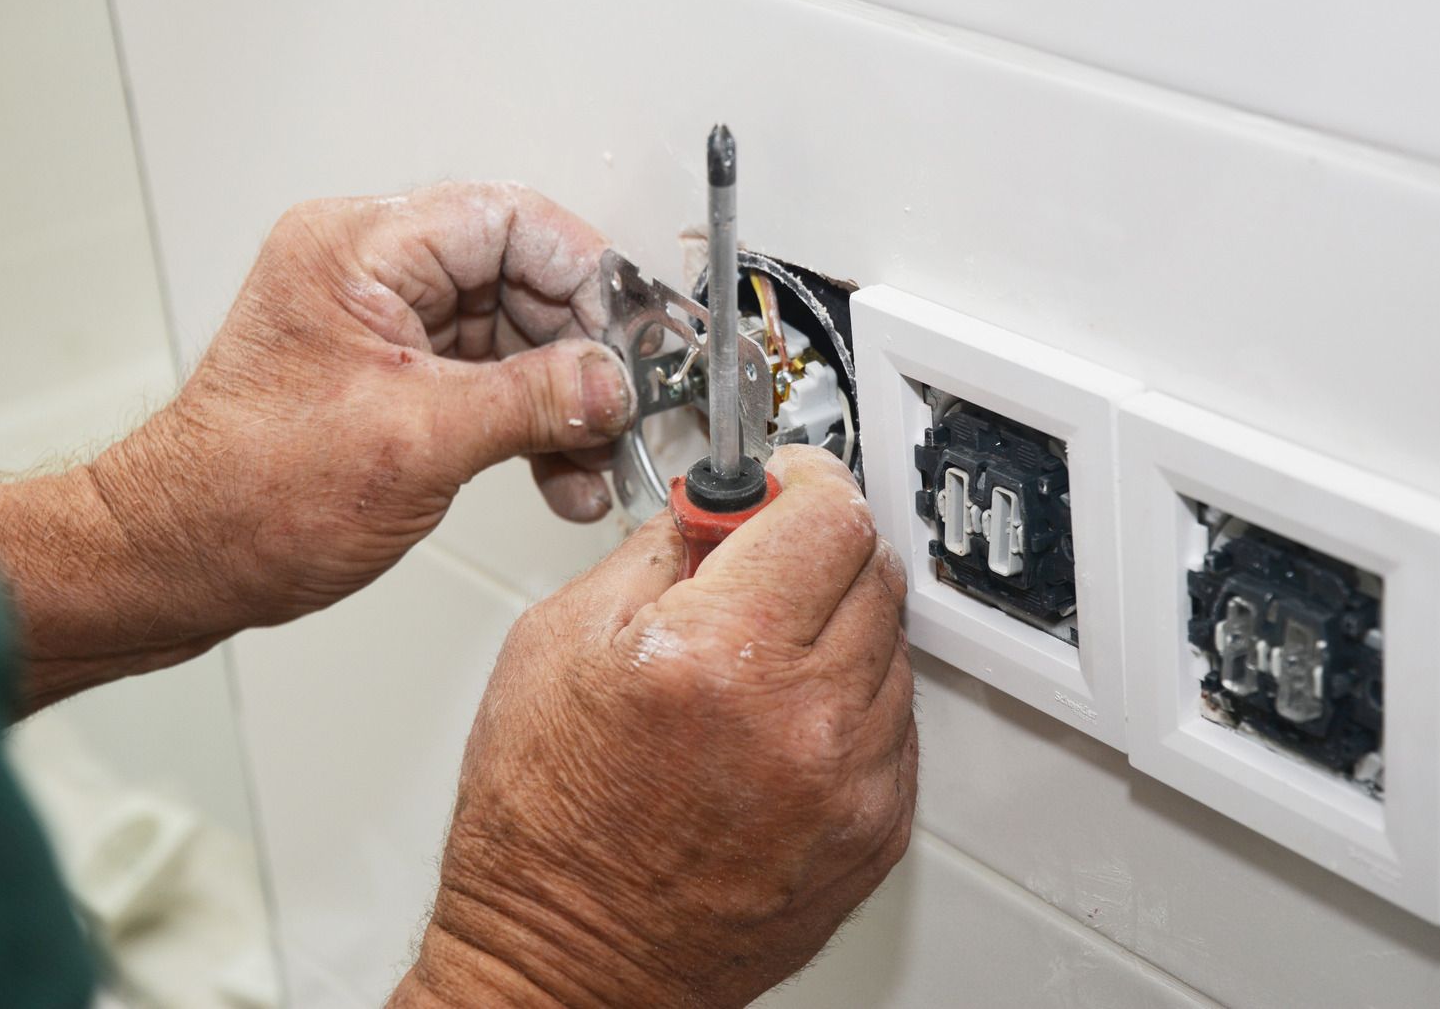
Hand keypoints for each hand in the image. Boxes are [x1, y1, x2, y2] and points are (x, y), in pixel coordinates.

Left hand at [109, 181, 634, 621]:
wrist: (185, 561)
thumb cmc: (248, 493)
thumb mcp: (417, 440)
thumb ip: (532, 401)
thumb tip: (615, 382)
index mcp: (358, 249)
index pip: (507, 219)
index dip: (586, 273)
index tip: (634, 334)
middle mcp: (373, 274)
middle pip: (520, 280)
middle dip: (583, 353)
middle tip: (625, 407)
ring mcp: (387, 328)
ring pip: (515, 338)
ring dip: (566, 402)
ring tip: (597, 460)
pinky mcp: (399, 380)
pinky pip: (492, 384)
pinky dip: (534, 428)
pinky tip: (565, 476)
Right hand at [393, 446, 915, 1007]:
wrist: (571, 968)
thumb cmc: (543, 827)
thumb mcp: (557, 641)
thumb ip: (656, 551)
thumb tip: (720, 506)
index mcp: (715, 656)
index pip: (828, 513)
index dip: (803, 479)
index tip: (785, 479)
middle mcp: (803, 721)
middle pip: (872, 567)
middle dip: (818, 545)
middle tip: (762, 560)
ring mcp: (852, 783)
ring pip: (892, 642)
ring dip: (837, 623)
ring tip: (757, 656)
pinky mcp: (878, 830)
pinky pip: (895, 719)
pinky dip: (851, 697)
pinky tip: (780, 716)